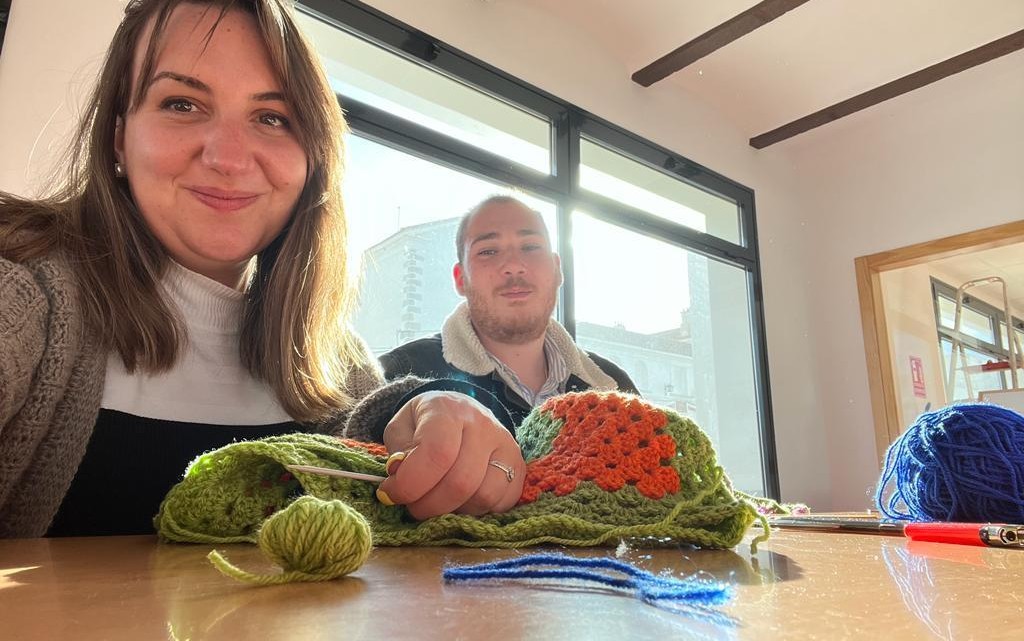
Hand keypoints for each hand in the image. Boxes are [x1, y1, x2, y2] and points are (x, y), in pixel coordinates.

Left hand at [377, 391, 524, 519]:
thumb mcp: (401, 427)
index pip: (437, 453)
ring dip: (453, 511)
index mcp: (448, 410)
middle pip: (460, 482)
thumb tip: (400, 476)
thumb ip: (397, 451)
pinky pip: (501, 503)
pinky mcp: (519, 467)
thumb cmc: (425, 423)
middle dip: (428, 506)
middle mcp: (483, 425)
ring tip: (438, 501)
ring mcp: (506, 446)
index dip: (411, 483)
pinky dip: (476, 512)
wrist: (461, 412)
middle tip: (413, 505)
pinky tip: (460, 501)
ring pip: (483, 496)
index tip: (391, 493)